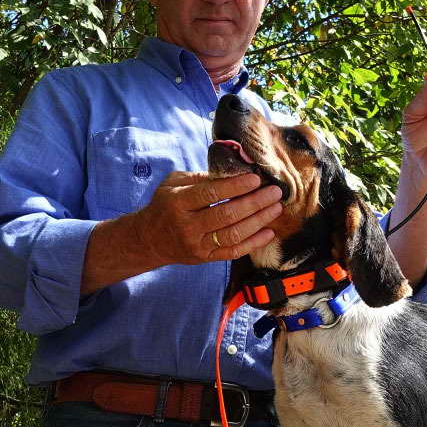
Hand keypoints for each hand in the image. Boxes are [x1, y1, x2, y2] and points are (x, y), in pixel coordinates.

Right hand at [135, 170, 282, 264]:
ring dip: (259, 221)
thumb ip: (200, 177)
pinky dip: (253, 243)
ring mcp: (197, 244)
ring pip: (233, 234)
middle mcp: (188, 225)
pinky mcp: (205, 257)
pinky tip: (269, 232)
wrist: (149, 239)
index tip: (256, 178)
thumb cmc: (166, 205)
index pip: (210, 193)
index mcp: (178, 202)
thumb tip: (232, 169)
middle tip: (275, 192)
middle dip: (254, 202)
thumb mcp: (173, 184)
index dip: (235, 186)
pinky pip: (233, 252)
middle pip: (226, 215)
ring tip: (276, 208)